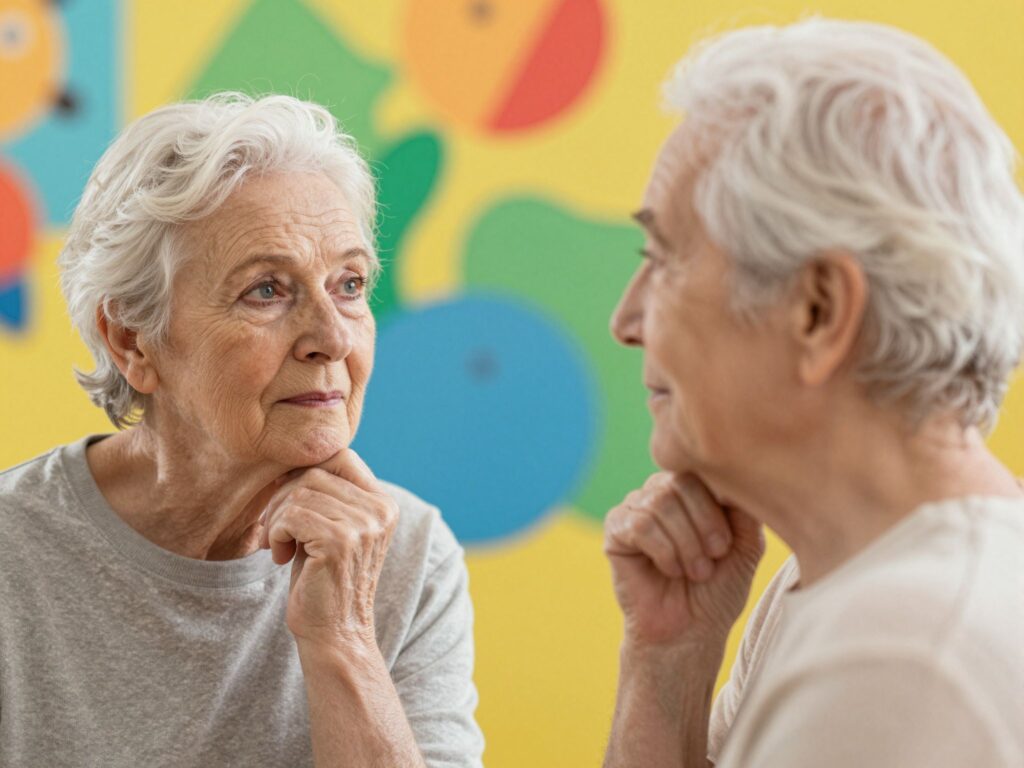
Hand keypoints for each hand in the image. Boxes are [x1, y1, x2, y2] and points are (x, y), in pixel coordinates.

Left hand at [258, 449, 398, 649]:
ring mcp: (363, 525)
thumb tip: (289, 458)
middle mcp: (380, 510)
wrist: (335, 634)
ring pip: (298, 493)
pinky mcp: (340, 541)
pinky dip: (276, 534)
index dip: (306, 470)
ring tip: (280, 545)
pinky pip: (291, 516)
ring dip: (276, 519)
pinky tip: (282, 556)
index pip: (340, 456)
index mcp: (383, 503)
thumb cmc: (324, 580)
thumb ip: (325, 494)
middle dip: (283, 498)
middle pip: (313, 472)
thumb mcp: (333, 528)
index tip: (288, 501)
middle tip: (276, 531)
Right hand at [604, 472, 763, 648]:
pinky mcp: (616, 529)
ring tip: (694, 571)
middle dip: (701, 525)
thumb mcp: (746, 544)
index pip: (703, 470)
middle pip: (679, 482)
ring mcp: (636, 507)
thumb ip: (744, 507)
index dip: (717, 507)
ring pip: (659, 503)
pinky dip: (662, 551)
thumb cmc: (719, 588)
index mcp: (694, 488)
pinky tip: (669, 570)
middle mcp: (662, 490)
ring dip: (684, 543)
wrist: (690, 630)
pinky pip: (639, 524)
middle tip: (712, 559)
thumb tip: (733, 477)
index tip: (726, 547)